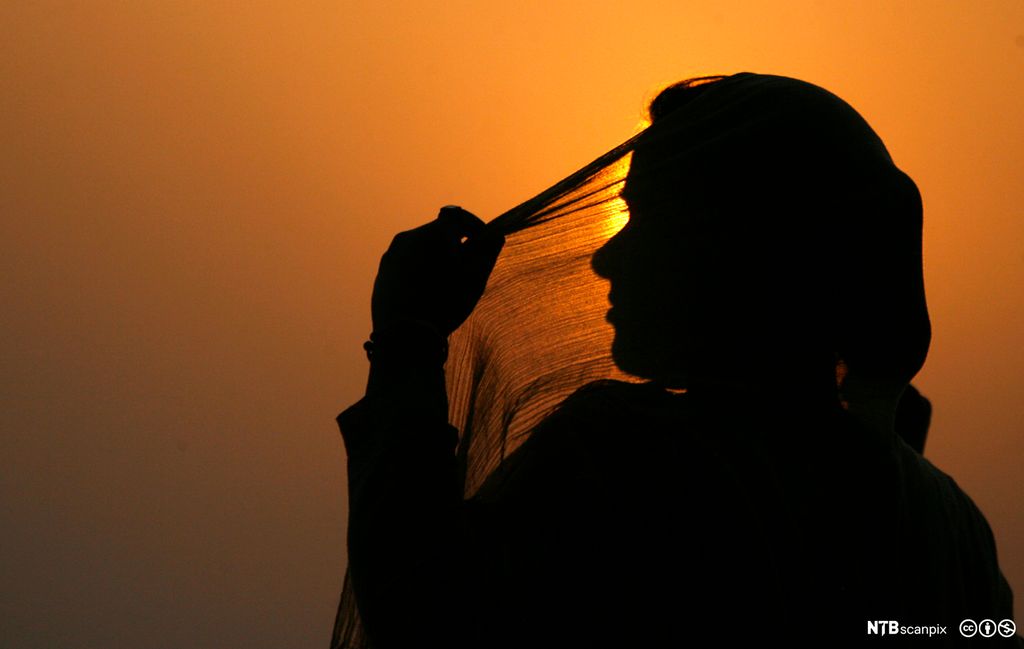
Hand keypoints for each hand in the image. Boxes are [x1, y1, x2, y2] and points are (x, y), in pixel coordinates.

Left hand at [371, 206, 504, 337]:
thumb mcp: (474, 279)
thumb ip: (487, 253)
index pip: (457, 216)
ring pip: (420, 247)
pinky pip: (406, 262)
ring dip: (435, 256)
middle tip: (466, 267)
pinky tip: (426, 291)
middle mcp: (409, 237)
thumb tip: (495, 236)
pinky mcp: (383, 272)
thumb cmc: (444, 304)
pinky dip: (419, 269)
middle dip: (454, 244)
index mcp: (433, 234)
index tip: (482, 242)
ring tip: (445, 282)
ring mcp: (392, 254)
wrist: (403, 334)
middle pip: (437, 231)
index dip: (473, 226)